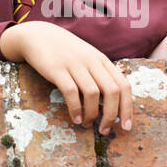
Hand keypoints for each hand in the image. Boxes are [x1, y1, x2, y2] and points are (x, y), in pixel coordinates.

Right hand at [0, 21, 132, 133]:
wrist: (38, 36)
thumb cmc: (65, 52)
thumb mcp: (88, 58)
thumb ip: (102, 75)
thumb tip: (120, 101)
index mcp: (102, 60)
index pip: (123, 85)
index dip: (127, 108)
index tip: (125, 127)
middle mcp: (91, 61)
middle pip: (112, 91)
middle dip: (111, 116)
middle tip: (105, 130)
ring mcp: (74, 64)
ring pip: (93, 93)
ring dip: (92, 114)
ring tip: (86, 124)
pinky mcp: (57, 68)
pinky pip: (71, 92)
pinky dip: (75, 108)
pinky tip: (74, 118)